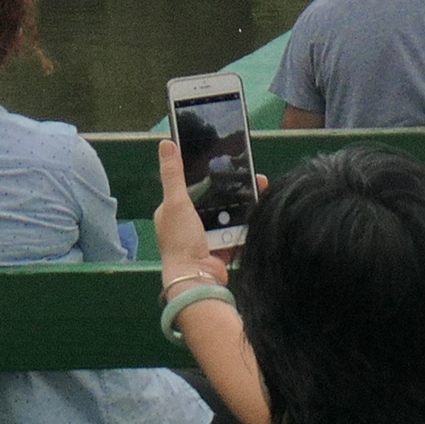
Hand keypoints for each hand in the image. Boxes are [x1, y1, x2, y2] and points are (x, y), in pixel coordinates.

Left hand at [152, 138, 262, 285]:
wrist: (198, 279)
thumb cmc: (181, 241)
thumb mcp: (176, 202)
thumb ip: (173, 174)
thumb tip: (165, 143)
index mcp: (172, 211)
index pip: (189, 186)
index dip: (205, 173)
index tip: (222, 161)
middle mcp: (187, 224)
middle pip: (212, 199)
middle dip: (229, 188)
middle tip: (249, 175)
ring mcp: (205, 237)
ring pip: (226, 214)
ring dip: (241, 204)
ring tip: (258, 188)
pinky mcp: (221, 248)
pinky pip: (236, 230)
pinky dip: (245, 223)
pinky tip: (258, 209)